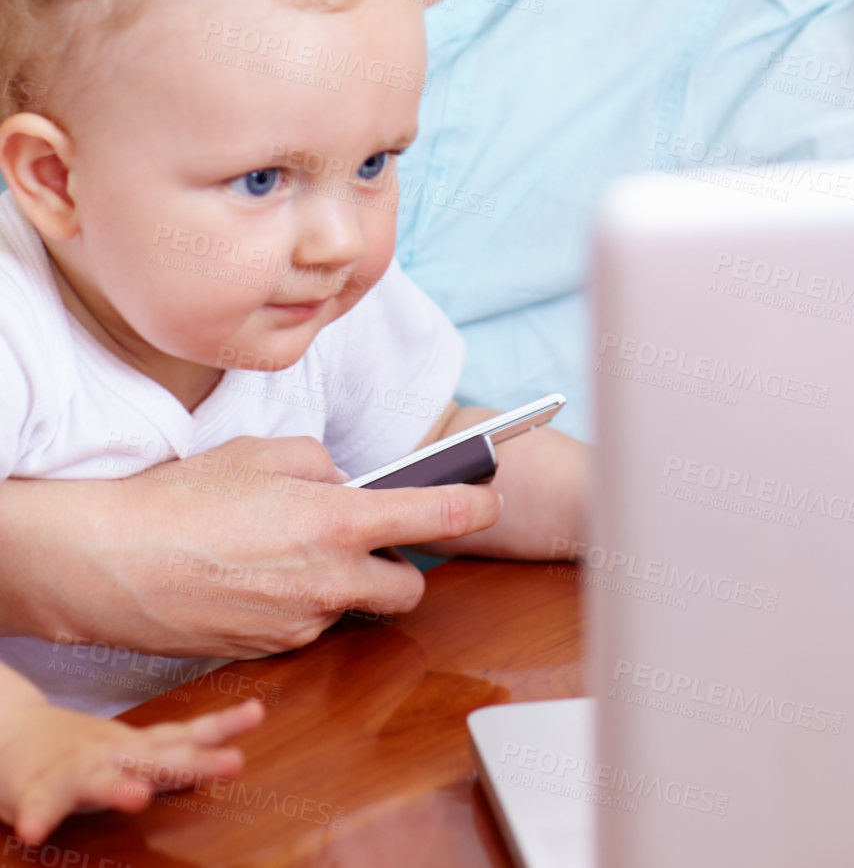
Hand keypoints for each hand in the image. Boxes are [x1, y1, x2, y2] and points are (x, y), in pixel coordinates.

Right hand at [0, 436, 501, 656]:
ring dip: (342, 585)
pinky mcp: (270, 651)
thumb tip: (344, 482)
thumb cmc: (182, 498)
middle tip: (370, 537)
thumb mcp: (261, 453)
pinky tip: (256, 577)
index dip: (473, 507)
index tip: (492, 499)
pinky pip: (307, 626)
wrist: (111, 563)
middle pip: (407, 590)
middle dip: (401, 567)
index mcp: (335, 522)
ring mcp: (299, 624)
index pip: (431, 519)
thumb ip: (320, 465)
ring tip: (287, 550)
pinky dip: (299, 604)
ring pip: (351, 609)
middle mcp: (328, 582)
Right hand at [0, 693, 263, 845]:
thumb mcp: (133, 750)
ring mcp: (74, 770)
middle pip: (159, 757)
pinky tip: (36, 831)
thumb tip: (229, 755)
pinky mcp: (35, 790)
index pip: (186, 735)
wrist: (13, 734)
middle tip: (232, 763)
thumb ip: (173, 755)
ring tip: (136, 799)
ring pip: (98, 780)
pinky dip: (38, 817)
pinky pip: (38, 806)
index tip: (257, 713)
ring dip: (117, 789)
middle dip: (196, 762)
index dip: (221, 727)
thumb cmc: (83, 751)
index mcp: (137, 748)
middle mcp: (113, 754)